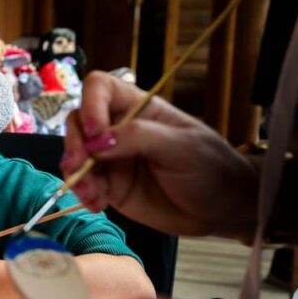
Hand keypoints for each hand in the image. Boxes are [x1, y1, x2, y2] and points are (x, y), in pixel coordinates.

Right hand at [62, 71, 257, 236]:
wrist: (224, 210)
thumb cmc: (212, 168)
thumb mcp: (182, 147)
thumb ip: (139, 137)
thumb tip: (97, 141)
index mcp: (138, 108)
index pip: (100, 88)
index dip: (90, 103)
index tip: (95, 132)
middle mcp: (118, 129)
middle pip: (78, 122)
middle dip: (74, 143)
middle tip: (79, 166)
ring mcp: (112, 158)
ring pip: (75, 155)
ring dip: (75, 174)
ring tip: (92, 194)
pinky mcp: (109, 186)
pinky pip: (84, 184)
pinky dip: (83, 194)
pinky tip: (97, 205)